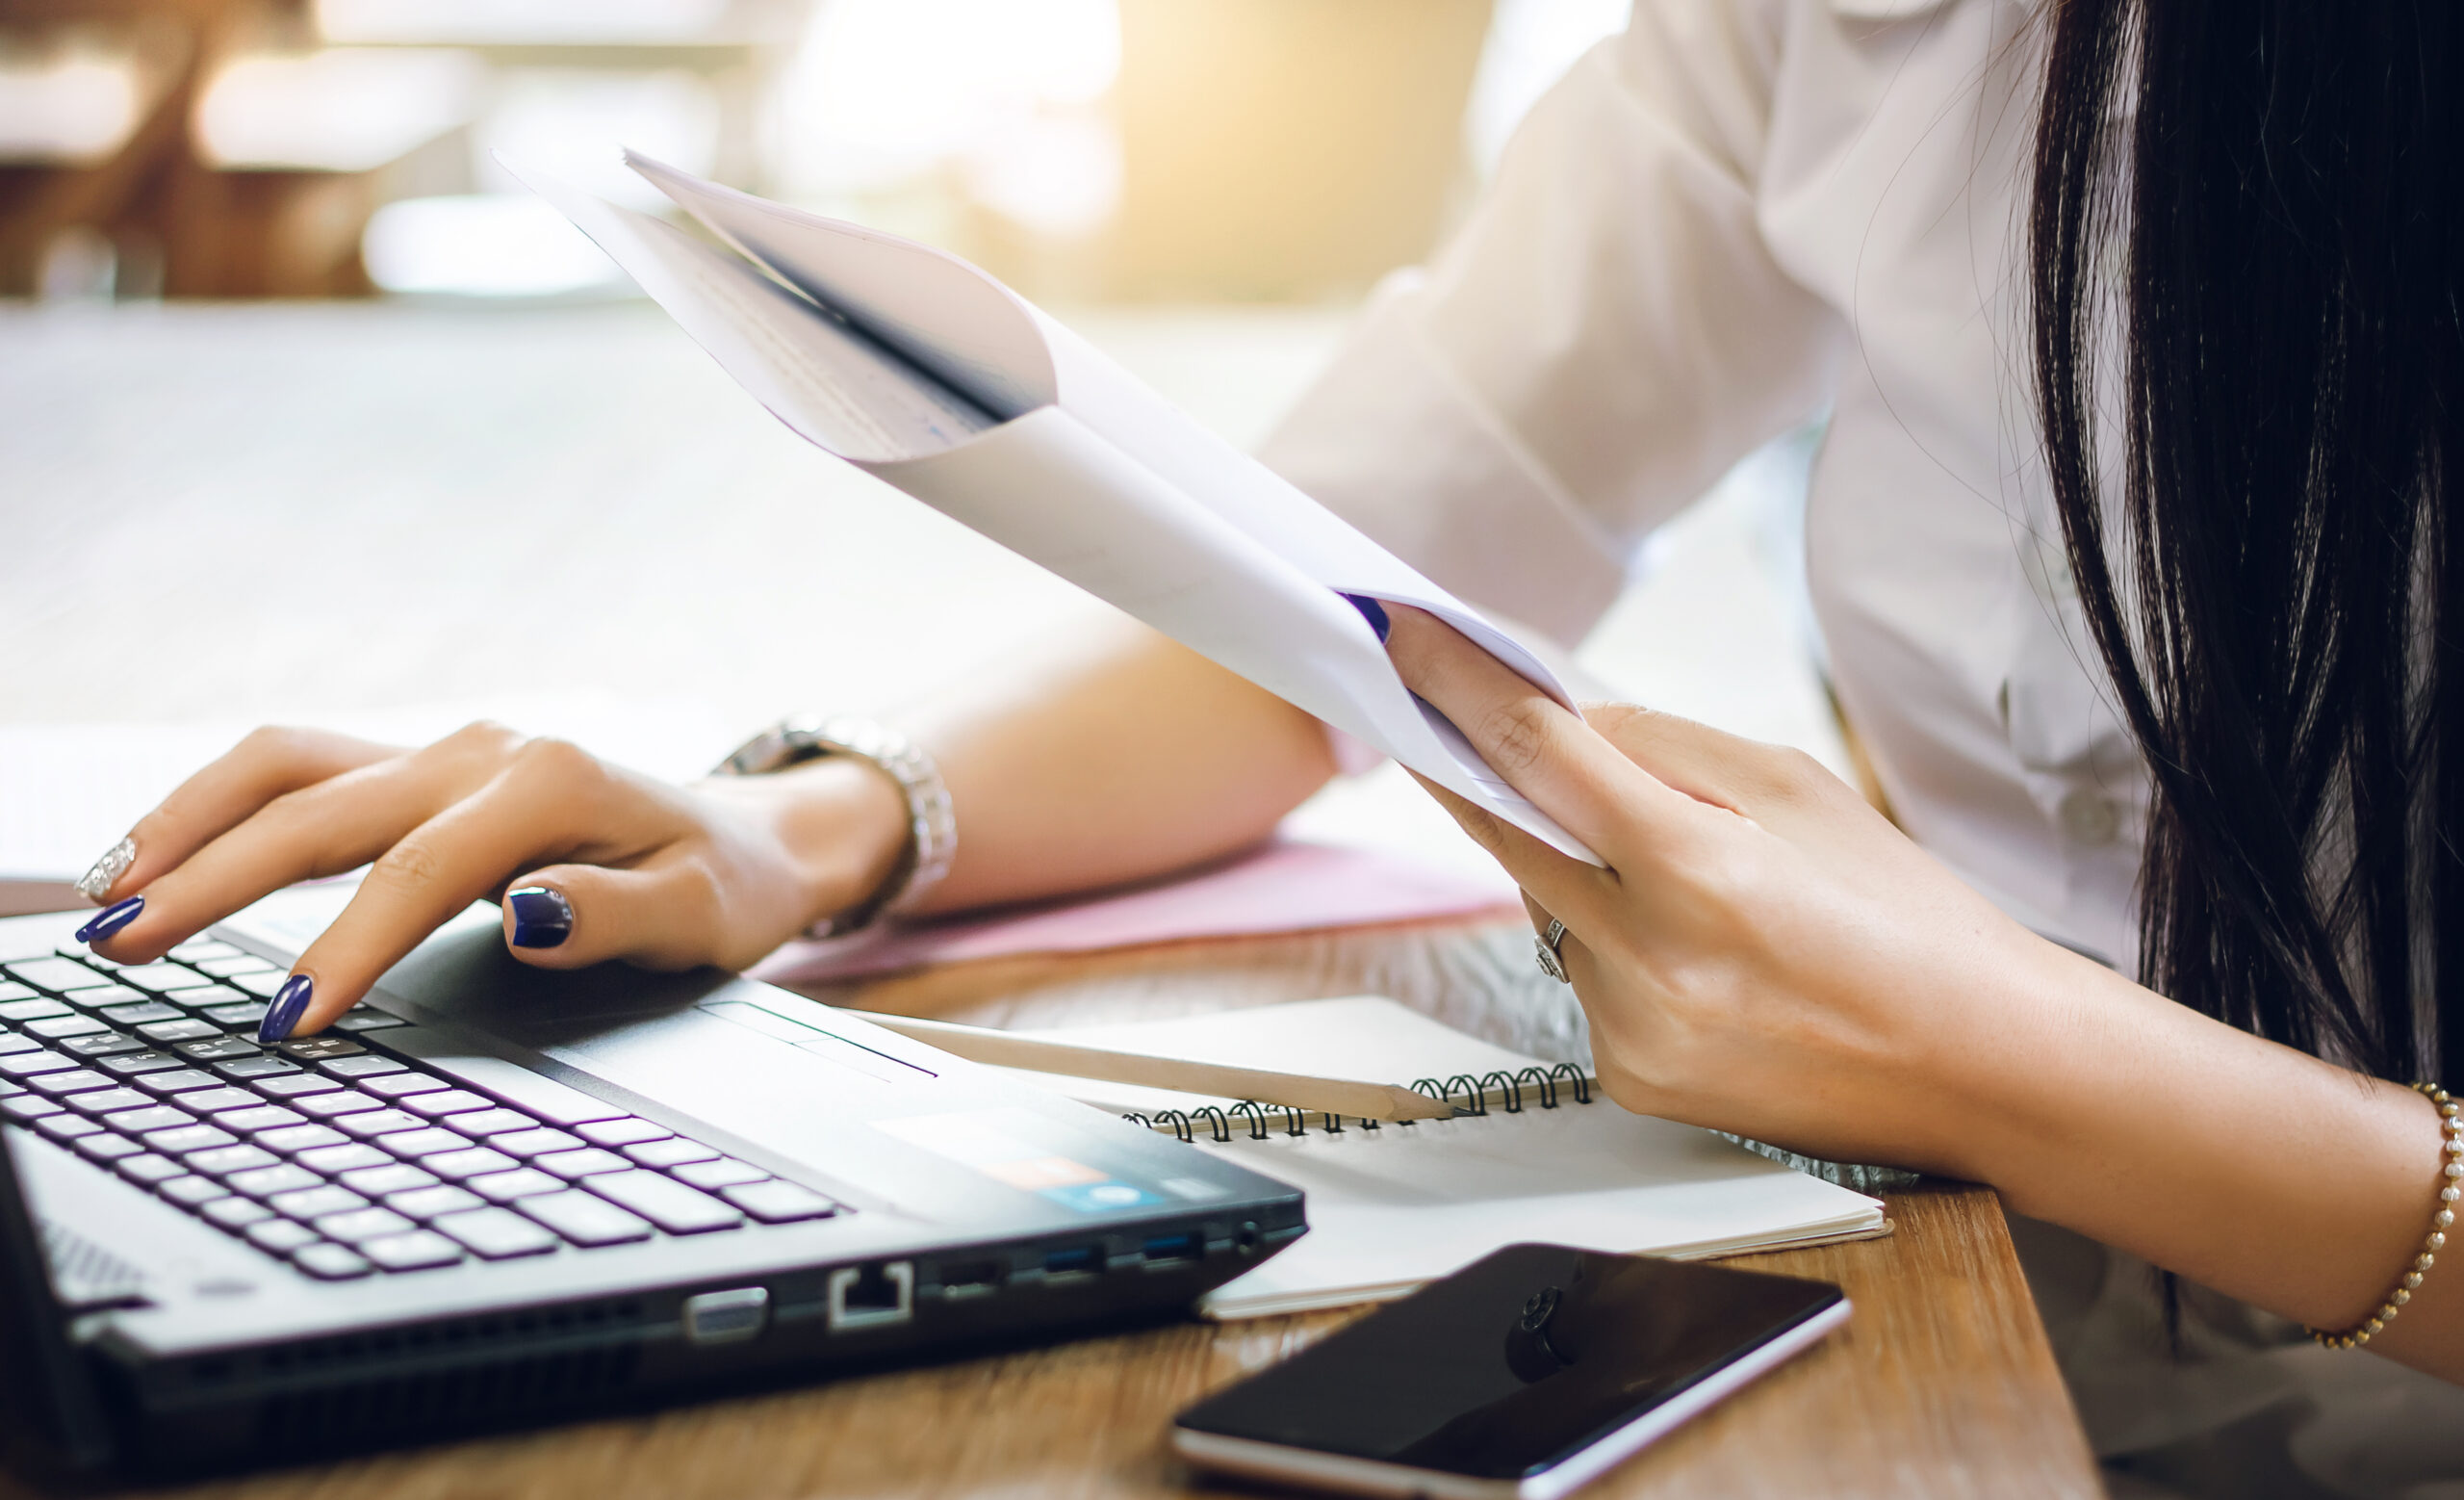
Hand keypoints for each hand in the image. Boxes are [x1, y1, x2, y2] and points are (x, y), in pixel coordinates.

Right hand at [74, 722, 910, 1039]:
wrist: (749, 836)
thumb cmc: (726, 885)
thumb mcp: (704, 917)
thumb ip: (619, 917)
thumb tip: (527, 915)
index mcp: (550, 784)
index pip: (420, 873)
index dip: (346, 947)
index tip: (288, 1020)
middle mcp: (484, 751)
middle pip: (321, 805)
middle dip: (216, 876)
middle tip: (126, 947)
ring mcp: (447, 752)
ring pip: (290, 766)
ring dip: (192, 821)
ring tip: (107, 895)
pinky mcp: (422, 768)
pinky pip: (302, 773)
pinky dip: (222, 806)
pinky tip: (159, 854)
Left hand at [1379, 606, 2079, 1176]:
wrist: (1990, 1070)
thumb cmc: (1910, 919)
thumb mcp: (1801, 791)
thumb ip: (1667, 749)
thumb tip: (1563, 723)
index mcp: (1697, 872)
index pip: (1539, 756)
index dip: (1459, 689)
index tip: (1403, 640)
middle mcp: (1647, 962)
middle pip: (1511, 834)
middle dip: (1476, 768)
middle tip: (1437, 710)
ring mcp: (1631, 1032)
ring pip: (1548, 910)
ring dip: (1575, 870)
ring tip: (1682, 874)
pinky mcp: (1630, 1081)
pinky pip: (1581, 979)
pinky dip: (1610, 946)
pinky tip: (1698, 956)